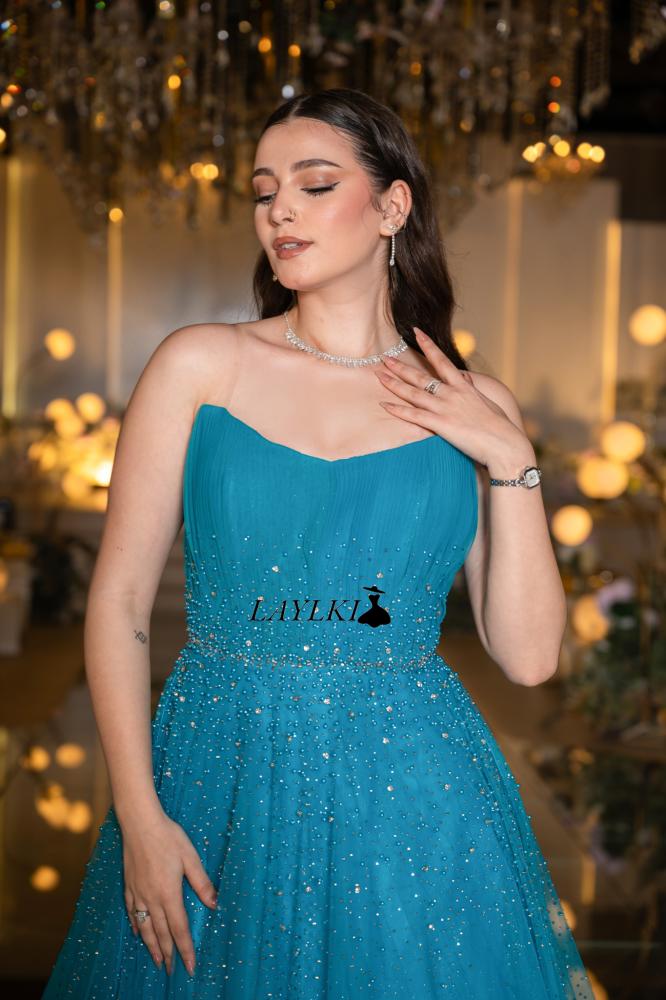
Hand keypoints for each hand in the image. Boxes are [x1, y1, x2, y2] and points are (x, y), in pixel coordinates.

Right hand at [121, 810, 217, 976]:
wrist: (140, 823)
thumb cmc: (168, 837)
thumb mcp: (190, 857)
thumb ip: (201, 883)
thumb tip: (214, 904)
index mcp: (169, 893)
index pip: (179, 929)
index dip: (185, 949)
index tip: (190, 966)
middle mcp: (152, 898)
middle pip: (161, 933)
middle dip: (168, 954)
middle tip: (172, 972)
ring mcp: (138, 893)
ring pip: (145, 927)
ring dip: (152, 946)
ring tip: (157, 960)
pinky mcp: (129, 886)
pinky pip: (131, 913)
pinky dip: (136, 927)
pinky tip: (138, 934)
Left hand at [374, 326, 527, 467]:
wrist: (505, 444)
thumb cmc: (500, 427)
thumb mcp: (488, 402)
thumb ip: (473, 389)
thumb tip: (466, 378)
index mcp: (464, 386)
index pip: (442, 360)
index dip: (427, 345)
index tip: (416, 332)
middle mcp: (452, 393)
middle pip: (420, 376)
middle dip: (400, 366)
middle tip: (384, 358)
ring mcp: (445, 408)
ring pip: (413, 393)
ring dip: (394, 384)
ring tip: (379, 376)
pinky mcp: (441, 425)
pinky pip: (414, 416)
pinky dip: (398, 410)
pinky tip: (384, 405)